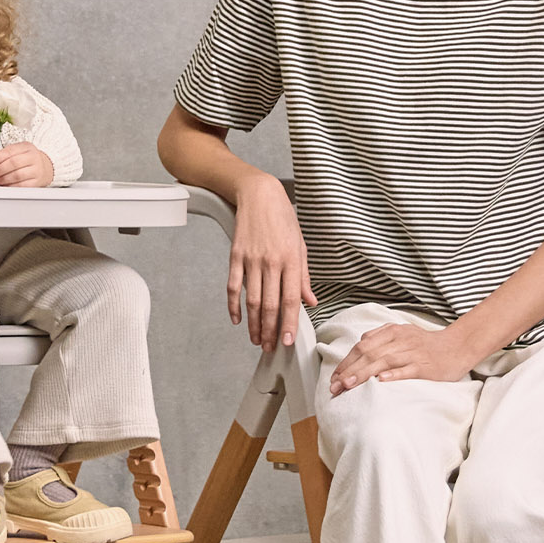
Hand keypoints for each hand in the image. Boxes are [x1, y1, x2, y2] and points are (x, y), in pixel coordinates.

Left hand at [0, 139, 52, 186]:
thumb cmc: (28, 159)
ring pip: (17, 175)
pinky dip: (10, 186)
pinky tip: (4, 185)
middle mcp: (33, 157)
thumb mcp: (16, 152)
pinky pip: (21, 185)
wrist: (45, 167)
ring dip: (2, 179)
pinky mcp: (37, 182)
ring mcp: (36, 170)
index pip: (9, 152)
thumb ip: (0, 155)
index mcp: (26, 147)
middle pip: (13, 163)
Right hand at [227, 174, 315, 349]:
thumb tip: (310, 300)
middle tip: (269, 347)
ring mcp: (252, 259)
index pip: (291, 299)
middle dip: (269, 331)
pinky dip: (234, 306)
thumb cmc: (282, 219)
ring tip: (255, 339)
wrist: (259, 195)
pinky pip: (233, 287)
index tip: (288, 341)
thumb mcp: (301, 246)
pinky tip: (237, 319)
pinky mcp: (236, 256)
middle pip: (269, 305)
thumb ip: (304, 277)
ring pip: (251, 301)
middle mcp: (271, 262)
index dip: (289, 324)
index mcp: (291, 260)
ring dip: (253, 324)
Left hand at [330, 319, 472, 393]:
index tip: (334, 378)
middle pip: (369, 353)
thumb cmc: (427, 344)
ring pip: (383, 361)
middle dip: (349, 370)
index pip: (362, 346)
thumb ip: (380, 338)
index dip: (346, 362)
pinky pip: (407, 370)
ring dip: (363, 373)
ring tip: (348, 385)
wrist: (458, 346)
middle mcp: (400, 340)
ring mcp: (413, 353)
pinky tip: (380, 381)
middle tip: (335, 386)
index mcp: (392, 332)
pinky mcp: (425, 366)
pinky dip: (393, 375)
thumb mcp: (402, 334)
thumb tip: (359, 346)